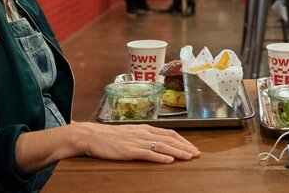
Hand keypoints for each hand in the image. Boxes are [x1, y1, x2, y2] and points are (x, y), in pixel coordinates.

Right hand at [84, 123, 199, 162]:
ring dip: (178, 152)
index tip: (192, 147)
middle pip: (170, 139)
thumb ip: (144, 136)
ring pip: (163, 146)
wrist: (93, 136)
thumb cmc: (110, 136)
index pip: (169, 133)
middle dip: (185, 146)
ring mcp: (137, 141)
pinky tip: (169, 160)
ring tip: (188, 157)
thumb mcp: (131, 133)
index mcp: (145, 128)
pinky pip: (148, 154)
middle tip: (196, 153)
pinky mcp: (130, 150)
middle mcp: (144, 133)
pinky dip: (160, 157)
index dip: (183, 140)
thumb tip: (157, 142)